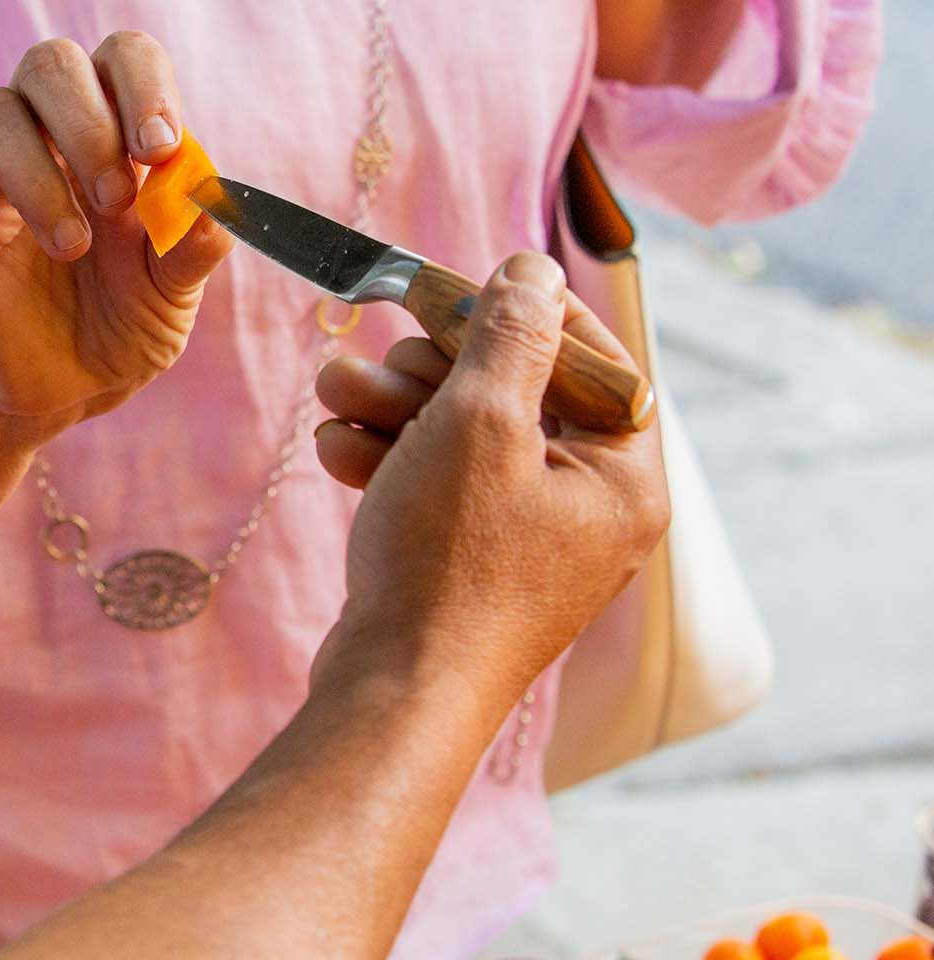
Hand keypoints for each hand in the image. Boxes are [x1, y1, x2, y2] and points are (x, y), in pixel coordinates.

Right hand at [0, 33, 230, 433]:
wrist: (61, 389)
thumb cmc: (120, 321)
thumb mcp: (172, 296)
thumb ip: (192, 251)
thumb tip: (215, 209)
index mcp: (112, 131)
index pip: (121, 58)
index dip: (143, 86)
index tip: (160, 149)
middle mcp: (43, 136)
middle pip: (50, 64)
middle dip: (89, 122)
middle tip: (117, 200)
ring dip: (36, 173)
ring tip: (71, 246)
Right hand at [309, 253, 668, 703]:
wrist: (394, 690)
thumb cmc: (450, 564)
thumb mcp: (479, 423)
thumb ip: (510, 335)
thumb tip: (533, 269)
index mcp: (623, 478)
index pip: (594, 360)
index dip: (526, 314)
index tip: (461, 288)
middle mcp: (588, 510)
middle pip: (516, 392)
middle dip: (433, 366)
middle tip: (380, 356)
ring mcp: (527, 541)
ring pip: (462, 435)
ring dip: (393, 404)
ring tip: (335, 393)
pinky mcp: (469, 563)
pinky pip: (435, 485)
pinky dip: (387, 458)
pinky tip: (338, 449)